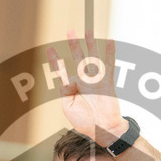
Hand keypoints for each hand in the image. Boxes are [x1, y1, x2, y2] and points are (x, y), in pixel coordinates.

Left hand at [47, 30, 126, 144]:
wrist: (102, 129)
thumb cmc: (84, 121)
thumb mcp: (68, 107)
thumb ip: (65, 92)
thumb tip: (71, 79)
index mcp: (72, 87)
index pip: (62, 70)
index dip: (56, 60)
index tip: (50, 49)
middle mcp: (84, 80)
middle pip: (78, 58)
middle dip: (74, 45)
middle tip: (70, 31)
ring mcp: (96, 80)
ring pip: (93, 58)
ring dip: (91, 44)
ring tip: (88, 31)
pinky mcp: (107, 82)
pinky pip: (109, 65)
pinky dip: (110, 53)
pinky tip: (110, 41)